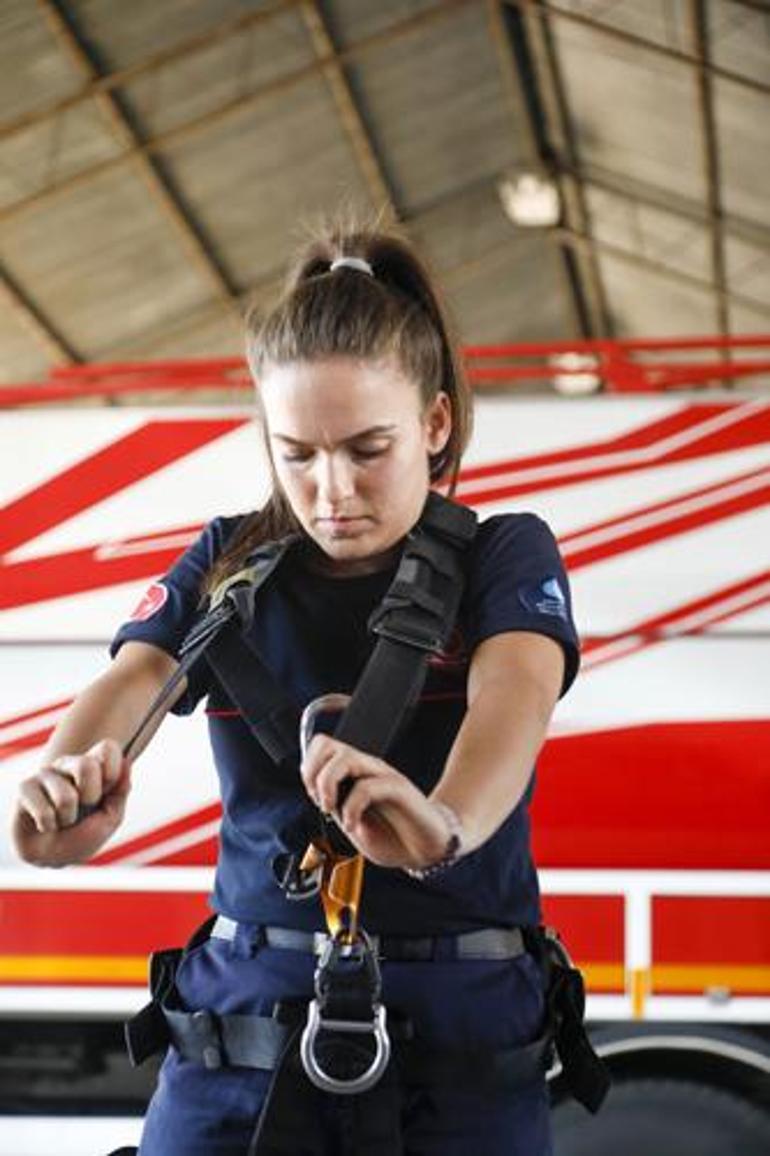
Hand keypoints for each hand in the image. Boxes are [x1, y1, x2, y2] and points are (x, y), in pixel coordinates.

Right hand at [11, 739, 131, 866]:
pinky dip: (49, 826)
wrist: (51, 858)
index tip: (108, 790)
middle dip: (91, 796)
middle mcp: (68, 764)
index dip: (113, 771)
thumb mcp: (110, 819)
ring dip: (68, 818)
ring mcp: (46, 774)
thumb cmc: (82, 835)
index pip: (108, 748)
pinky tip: (45, 825)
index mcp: (92, 765)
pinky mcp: (25, 787)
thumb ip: (120, 792)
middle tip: (84, 807)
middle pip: (87, 766)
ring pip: (66, 796)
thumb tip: (127, 762)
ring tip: (62, 820)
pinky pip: (45, 812)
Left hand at [300, 734, 452, 869]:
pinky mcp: (399, 789)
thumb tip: (320, 800)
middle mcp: (367, 769)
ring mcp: (383, 776)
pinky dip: (351, 808)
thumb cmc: (394, 838)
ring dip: (328, 784)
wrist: (427, 850)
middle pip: (328, 744)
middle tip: (321, 801)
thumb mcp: (353, 826)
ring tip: (331, 810)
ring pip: (346, 758)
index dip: (308, 768)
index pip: (323, 747)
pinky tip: (354, 826)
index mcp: (354, 774)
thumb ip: (337, 810)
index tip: (314, 797)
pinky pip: (368, 786)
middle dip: (313, 773)